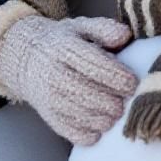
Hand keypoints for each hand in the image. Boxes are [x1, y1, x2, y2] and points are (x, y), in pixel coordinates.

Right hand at [0, 14, 138, 145]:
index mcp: (64, 49)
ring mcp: (49, 98)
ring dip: (104, 118)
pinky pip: (73, 132)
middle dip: (112, 101)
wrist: (27, 60)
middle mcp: (54, 74)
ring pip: (82, 115)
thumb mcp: (81, 28)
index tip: (132, 83)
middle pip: (88, 94)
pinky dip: (90, 133)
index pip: (93, 65)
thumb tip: (125, 36)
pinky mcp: (49, 118)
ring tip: (115, 112)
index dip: (117, 77)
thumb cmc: (63, 42)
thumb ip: (104, 29)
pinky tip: (100, 125)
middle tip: (125, 101)